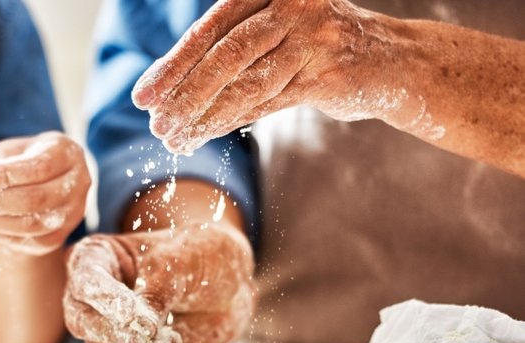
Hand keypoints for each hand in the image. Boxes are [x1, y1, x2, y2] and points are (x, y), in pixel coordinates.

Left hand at [0, 131, 89, 254]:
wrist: (50, 180)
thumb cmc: (26, 158)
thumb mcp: (12, 150)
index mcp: (68, 154)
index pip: (39, 168)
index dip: (6, 175)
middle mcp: (78, 186)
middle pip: (35, 200)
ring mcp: (71, 216)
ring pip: (31, 226)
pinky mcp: (57, 238)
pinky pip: (26, 241)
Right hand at [63, 223, 254, 342]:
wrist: (230, 286)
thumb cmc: (199, 257)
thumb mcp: (180, 262)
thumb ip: (157, 292)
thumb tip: (141, 328)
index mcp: (95, 258)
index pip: (86, 281)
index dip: (105, 298)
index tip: (130, 312)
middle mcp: (92, 296)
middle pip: (81, 321)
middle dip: (111, 334)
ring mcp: (107, 327)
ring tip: (172, 341)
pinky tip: (175, 340)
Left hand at [132, 0, 395, 153]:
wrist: (389, 61)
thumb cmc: (316, 47)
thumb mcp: (272, 34)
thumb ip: (229, 51)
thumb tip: (167, 90)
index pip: (210, 29)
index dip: (173, 65)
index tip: (143, 97)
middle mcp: (293, 4)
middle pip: (225, 55)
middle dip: (183, 95)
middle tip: (154, 125)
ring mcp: (314, 37)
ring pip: (246, 83)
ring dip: (204, 116)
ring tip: (173, 139)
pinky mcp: (329, 72)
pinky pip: (269, 103)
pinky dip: (231, 122)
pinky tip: (203, 137)